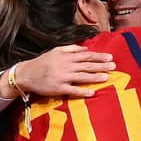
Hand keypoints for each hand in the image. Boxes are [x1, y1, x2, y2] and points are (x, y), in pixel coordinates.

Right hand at [0, 45, 114, 98]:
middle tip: (113, 66)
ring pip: (82, 77)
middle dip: (101, 65)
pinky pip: (73, 90)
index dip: (99, 56)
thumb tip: (85, 49)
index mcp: (66, 56)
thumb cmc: (42, 62)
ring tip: (106, 77)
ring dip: (95, 77)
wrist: (26, 74)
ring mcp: (63, 77)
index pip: (86, 55)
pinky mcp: (59, 88)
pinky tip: (92, 92)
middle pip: (87, 65)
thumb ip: (71, 48)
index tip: (110, 57)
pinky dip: (83, 91)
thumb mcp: (55, 51)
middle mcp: (66, 66)